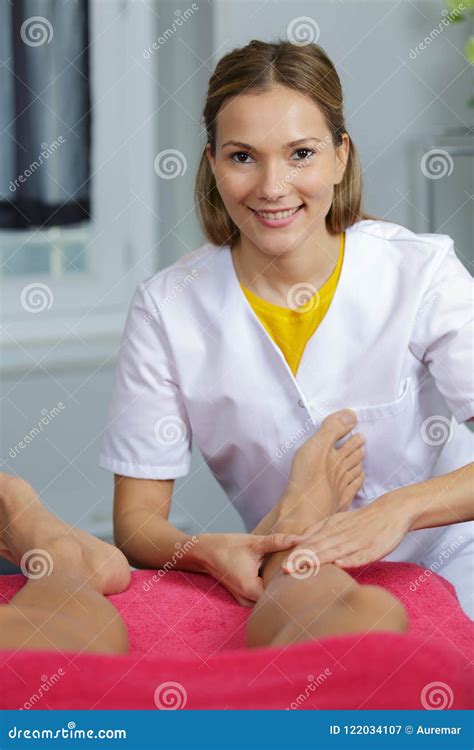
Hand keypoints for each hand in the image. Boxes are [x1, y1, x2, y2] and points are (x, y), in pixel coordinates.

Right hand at [199, 532, 305, 606]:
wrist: (204, 552)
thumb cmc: (227, 546)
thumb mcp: (254, 542)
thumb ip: (278, 542)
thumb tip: (301, 539)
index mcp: (252, 590)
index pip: (282, 594)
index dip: (296, 583)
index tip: (309, 572)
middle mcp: (248, 601)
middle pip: (277, 599)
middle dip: (290, 585)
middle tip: (308, 571)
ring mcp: (245, 601)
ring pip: (270, 598)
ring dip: (280, 586)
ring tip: (297, 572)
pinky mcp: (245, 597)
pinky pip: (263, 595)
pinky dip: (272, 586)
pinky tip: (281, 574)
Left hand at [281, 494, 410, 570]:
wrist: (391, 511)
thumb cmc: (362, 521)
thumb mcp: (337, 522)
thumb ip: (318, 531)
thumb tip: (297, 541)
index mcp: (331, 530)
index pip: (311, 544)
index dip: (296, 555)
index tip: (281, 567)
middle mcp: (342, 535)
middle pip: (320, 548)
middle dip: (302, 559)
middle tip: (285, 570)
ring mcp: (357, 541)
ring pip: (336, 551)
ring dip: (321, 560)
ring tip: (305, 567)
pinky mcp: (374, 548)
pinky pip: (361, 555)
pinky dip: (351, 560)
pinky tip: (340, 565)